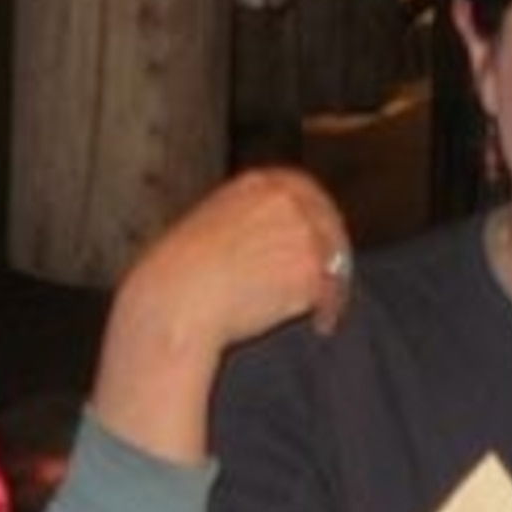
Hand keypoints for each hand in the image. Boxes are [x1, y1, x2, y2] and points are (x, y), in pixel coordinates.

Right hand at [90, 169, 355, 461]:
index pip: (305, 191)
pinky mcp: (312, 269)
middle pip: (328, 225)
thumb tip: (270, 242)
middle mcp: (286, 201)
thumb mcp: (210, 224)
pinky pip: (331, 292)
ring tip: (322, 316)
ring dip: (332, 289)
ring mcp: (303, 232)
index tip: (324, 240)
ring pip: (334, 260)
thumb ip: (247, 221)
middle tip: (334, 283)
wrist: (177, 301)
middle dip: (334, 255)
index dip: (318, 218)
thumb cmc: (177, 274)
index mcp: (258, 184)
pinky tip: (319, 326)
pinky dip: (328, 311)